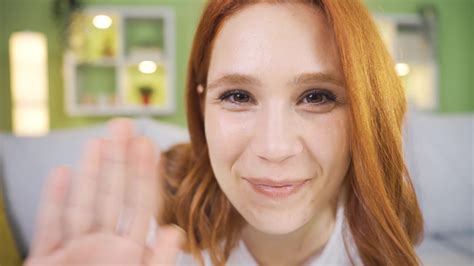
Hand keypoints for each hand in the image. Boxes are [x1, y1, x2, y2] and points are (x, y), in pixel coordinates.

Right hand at [25, 118, 184, 264]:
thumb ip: (156, 263)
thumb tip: (174, 232)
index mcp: (128, 252)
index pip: (140, 204)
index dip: (145, 174)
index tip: (149, 145)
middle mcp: (102, 246)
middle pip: (112, 195)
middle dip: (118, 161)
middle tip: (123, 126)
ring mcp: (73, 252)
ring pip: (82, 204)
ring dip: (89, 173)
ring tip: (98, 142)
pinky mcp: (46, 262)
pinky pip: (50, 227)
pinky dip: (54, 201)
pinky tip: (62, 173)